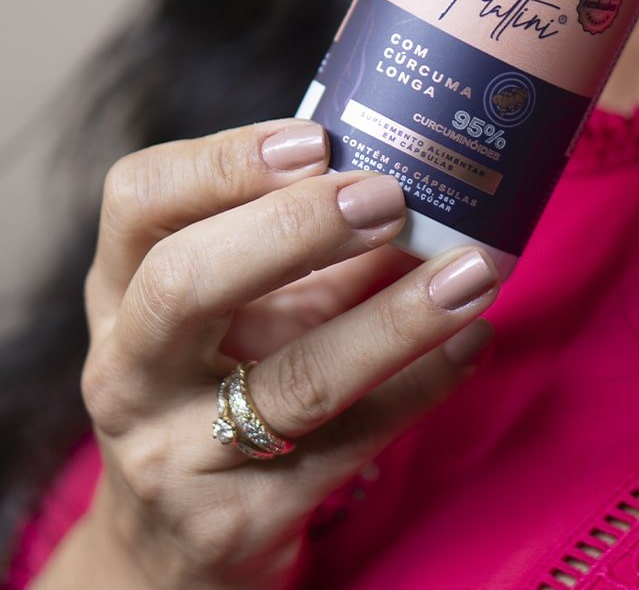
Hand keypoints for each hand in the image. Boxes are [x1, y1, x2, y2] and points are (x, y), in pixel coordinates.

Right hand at [73, 119, 498, 588]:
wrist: (173, 543)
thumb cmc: (218, 386)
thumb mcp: (240, 309)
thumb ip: (306, 247)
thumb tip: (417, 179)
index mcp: (122, 290)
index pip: (140, 198)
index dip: (223, 162)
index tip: (317, 139)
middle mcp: (130, 369)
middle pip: (183, 283)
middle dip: (295, 230)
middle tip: (388, 199)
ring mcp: (176, 454)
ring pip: (292, 379)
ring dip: (395, 318)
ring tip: (472, 272)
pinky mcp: (240, 522)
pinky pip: (350, 442)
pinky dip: (423, 383)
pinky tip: (472, 338)